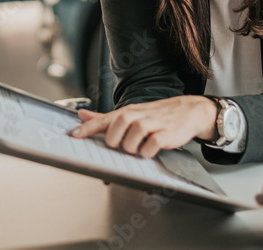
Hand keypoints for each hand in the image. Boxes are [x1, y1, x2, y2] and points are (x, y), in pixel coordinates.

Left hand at [68, 96, 217, 157]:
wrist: (188, 111)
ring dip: (132, 148)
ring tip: (138, 147)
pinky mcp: (165, 134)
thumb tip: (81, 114)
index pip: (103, 120)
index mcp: (126, 112)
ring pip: (132, 138)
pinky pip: (150, 146)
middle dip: (115, 142)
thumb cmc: (155, 115)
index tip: (74, 135)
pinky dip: (147, 152)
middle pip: (116, 128)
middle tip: (122, 145)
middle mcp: (137, 116)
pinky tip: (150, 149)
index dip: (88, 128)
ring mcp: (152, 124)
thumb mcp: (130, 113)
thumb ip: (104, 118)